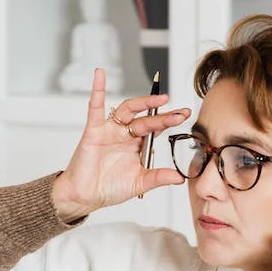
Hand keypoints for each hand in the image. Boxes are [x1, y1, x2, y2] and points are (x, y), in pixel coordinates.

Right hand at [51, 68, 190, 222]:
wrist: (85, 196)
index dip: (170, 121)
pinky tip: (100, 75)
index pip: (156, 128)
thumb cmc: (109, 188)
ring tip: (159, 98)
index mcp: (137, 144)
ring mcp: (110, 130)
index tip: (185, 115)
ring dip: (143, 102)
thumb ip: (158, 178)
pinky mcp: (94, 130)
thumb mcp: (139, 182)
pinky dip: (97, 90)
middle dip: (163, 116)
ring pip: (128, 110)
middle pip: (146, 119)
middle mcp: (125, 134)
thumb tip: (180, 178)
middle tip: (180, 113)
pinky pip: (95, 107)